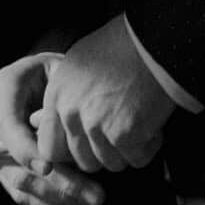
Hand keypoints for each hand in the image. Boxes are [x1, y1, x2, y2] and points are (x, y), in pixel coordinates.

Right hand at [0, 52, 102, 204]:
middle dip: (55, 181)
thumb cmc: (59, 73)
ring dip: (57, 196)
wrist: (45, 77)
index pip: (7, 125)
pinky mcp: (1, 165)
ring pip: (18, 181)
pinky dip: (49, 202)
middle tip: (94, 194)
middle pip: (14, 160)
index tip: (49, 167)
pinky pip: (20, 192)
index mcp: (1, 87)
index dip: (25, 150)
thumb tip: (67, 134)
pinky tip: (76, 203)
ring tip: (92, 199)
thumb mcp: (64, 71)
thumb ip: (62, 97)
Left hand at [32, 16, 175, 175]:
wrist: (154, 40)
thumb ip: (68, 98)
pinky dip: (148, 148)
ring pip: (110, 164)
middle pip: (83, 161)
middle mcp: (72, 113)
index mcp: (58, 95)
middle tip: (121, 135)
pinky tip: (153, 127)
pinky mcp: (123, 134)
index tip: (89, 146)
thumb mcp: (79, 65)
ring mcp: (97, 126)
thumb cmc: (123, 46)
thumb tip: (63, 124)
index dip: (71, 152)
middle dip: (104, 153)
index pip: (50, 148)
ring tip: (140, 125)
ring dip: (128, 151)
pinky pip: (136, 160)